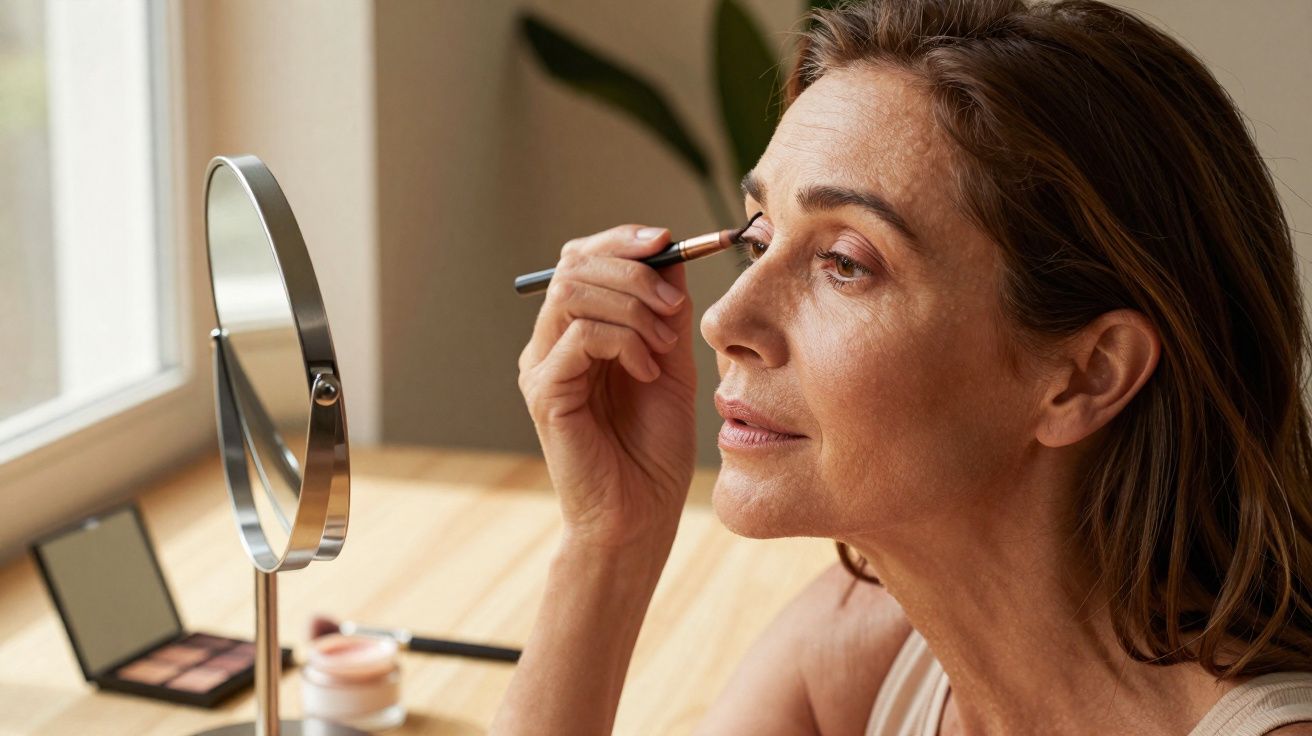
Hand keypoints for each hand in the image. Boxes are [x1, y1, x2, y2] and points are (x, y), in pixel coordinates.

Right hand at [517, 224, 697, 549]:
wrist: (641, 515)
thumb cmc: (655, 448)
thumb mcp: (671, 363)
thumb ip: (666, 312)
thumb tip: (670, 254)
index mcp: (576, 329)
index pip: (584, 257)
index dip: (623, 240)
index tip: (668, 242)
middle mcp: (549, 342)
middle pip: (575, 264)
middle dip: (632, 270)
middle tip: (672, 304)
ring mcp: (541, 367)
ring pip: (574, 292)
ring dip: (632, 306)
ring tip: (663, 345)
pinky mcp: (544, 393)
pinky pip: (578, 336)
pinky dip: (623, 341)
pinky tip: (647, 369)